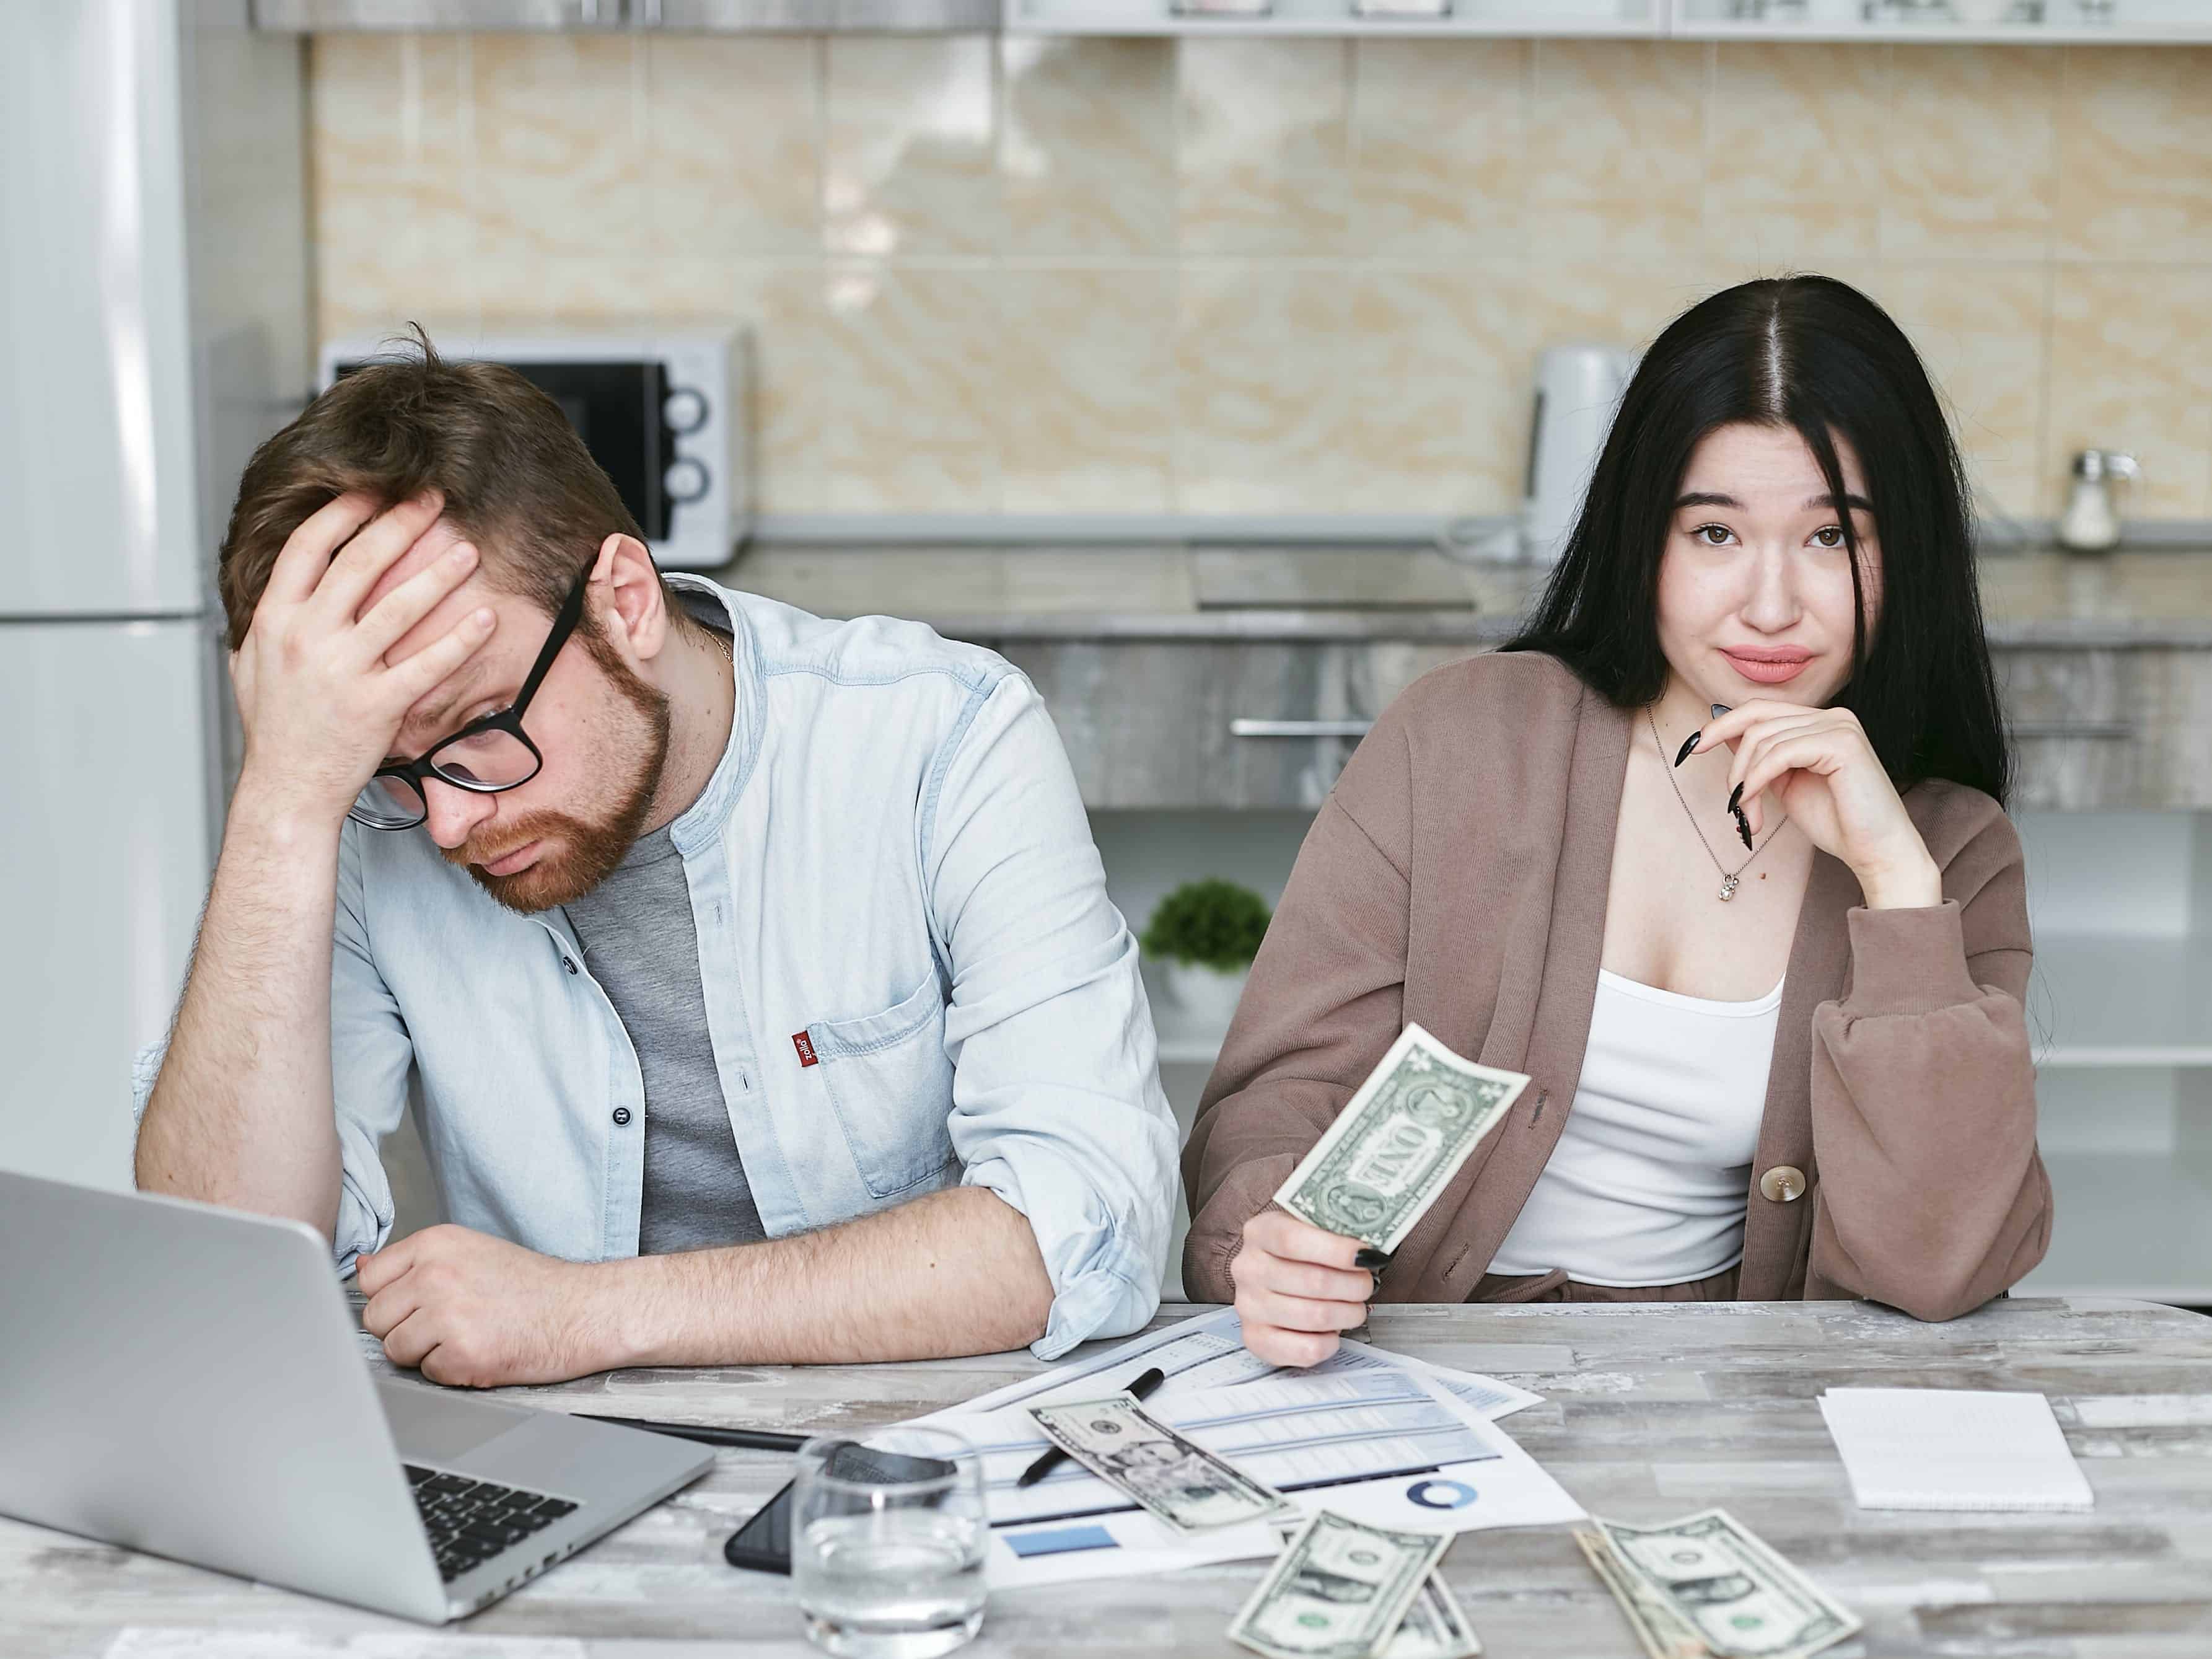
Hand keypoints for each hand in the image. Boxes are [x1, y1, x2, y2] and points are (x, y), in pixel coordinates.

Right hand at [229, 490, 495, 825]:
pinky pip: (427, 664)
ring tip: (468, 549)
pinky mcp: (378, 705)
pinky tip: (486, 618)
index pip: (308, 547)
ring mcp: (342, 671)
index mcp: (274, 620)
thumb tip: (273, 588)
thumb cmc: (274, 730)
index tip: (373, 491)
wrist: (287, 789)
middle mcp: (307, 638)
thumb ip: (262, 623)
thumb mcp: (250, 666)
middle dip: (399, 523)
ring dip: (438, 574)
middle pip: (358, 563)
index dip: (343, 512)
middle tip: (432, 499)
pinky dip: (460, 639)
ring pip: (397, 607)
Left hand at [358, 1225, 622, 1386]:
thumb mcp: (471, 1252)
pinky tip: (483, 1351)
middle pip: (376, 1318)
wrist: (583, 1310)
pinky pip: (428, 1374)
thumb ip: (415, 1262)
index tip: (419, 1302)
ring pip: (395, 1349)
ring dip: (426, 1353)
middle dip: (404, 1329)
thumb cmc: (532, 1285)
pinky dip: (452, 1371)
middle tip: (449, 1323)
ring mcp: (448, 1314)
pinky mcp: (463, 1354)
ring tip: (467, 1336)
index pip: (370, 1279)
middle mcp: (436, 1274)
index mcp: (436, 1243)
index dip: (393, 1298)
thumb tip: (362, 1267)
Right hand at [1231, 1208, 1378, 1367]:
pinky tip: (1333, 1330)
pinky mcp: (1256, 1340)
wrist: (1270, 1279)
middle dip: (1354, 1285)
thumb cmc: (1300, 1254)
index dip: (1335, 1250)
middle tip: (1368, 1284)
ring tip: (1355, 1307)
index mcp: (1260, 1232)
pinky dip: (1331, 1342)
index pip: (1292, 1240)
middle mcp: (1248, 1269)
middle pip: (1312, 1281)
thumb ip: (1336, 1232)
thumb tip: (1371, 1251)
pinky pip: (1306, 1349)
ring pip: (1315, 1316)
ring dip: (1348, 1313)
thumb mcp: (1311, 1228)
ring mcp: (1248, 1306)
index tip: (1368, 1256)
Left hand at [1703, 700, 1940, 907]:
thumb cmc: (1836, 822)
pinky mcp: (1843, 743)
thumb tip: (1722, 733)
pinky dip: (1756, 780)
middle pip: (1757, 720)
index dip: (1722, 725)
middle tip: (1727, 800)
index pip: (1760, 710)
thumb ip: (1760, 757)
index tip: (1692, 748)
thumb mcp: (1784, 783)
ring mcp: (1840, 726)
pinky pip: (1779, 753)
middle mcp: (1833, 716)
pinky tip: (1752, 806)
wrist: (1876, 851)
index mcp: (1820, 722)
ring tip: (1747, 817)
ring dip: (1744, 783)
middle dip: (1732, 761)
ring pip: (1763, 740)